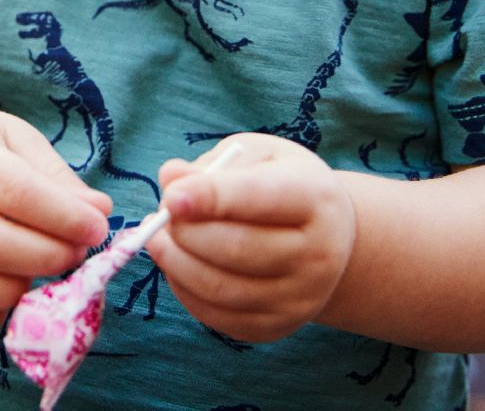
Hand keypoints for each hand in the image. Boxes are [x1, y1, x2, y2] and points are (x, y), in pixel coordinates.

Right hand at [0, 107, 112, 338]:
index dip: (64, 217)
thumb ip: (55, 176)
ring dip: (18, 290)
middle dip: (48, 256)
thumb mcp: (12, 139)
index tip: (97, 228)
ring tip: (39, 272)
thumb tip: (99, 211)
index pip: (16, 192)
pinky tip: (10, 295)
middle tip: (77, 254)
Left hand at [147, 134, 355, 343]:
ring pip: (221, 289)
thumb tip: (169, 177)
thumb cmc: (283, 183)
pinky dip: (184, 289)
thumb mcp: (258, 156)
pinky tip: (177, 263)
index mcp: (315, 199)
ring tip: (157, 238)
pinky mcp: (275, 327)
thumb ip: (215, 164)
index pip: (260, 198)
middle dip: (185, 232)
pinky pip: (216, 315)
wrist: (327, 238)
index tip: (170, 196)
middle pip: (237, 249)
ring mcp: (299, 299)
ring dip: (175, 262)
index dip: (211, 197)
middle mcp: (317, 254)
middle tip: (159, 215)